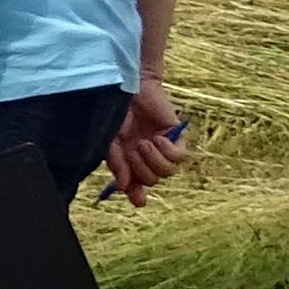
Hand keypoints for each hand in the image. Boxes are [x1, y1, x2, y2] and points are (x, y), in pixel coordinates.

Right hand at [110, 85, 186, 203]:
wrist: (128, 86)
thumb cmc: (115, 110)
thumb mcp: (109, 140)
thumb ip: (117, 163)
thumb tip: (124, 187)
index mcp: (128, 158)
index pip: (136, 184)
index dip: (137, 194)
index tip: (139, 202)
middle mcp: (146, 155)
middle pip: (152, 180)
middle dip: (141, 170)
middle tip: (133, 150)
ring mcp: (162, 147)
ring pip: (167, 173)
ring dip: (153, 161)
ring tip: (143, 143)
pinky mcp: (176, 137)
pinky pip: (179, 157)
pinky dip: (166, 151)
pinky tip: (156, 139)